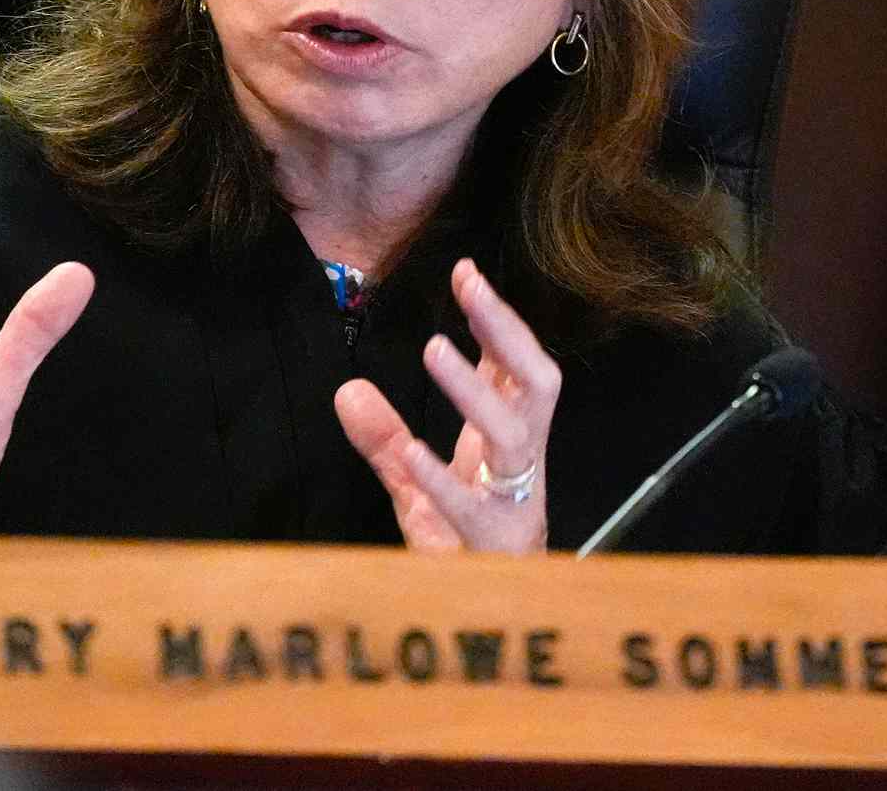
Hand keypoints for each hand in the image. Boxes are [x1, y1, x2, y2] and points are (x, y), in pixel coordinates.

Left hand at [333, 259, 560, 552]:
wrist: (487, 614)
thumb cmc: (462, 542)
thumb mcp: (417, 483)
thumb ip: (384, 438)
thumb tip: (347, 388)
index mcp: (510, 438)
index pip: (518, 366)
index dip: (499, 319)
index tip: (467, 272)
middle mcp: (521, 461)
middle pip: (539, 384)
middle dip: (509, 332)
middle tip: (471, 288)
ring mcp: (513, 501)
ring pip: (513, 436)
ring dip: (474, 391)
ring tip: (434, 349)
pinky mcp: (491, 544)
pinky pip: (469, 507)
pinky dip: (440, 478)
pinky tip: (413, 452)